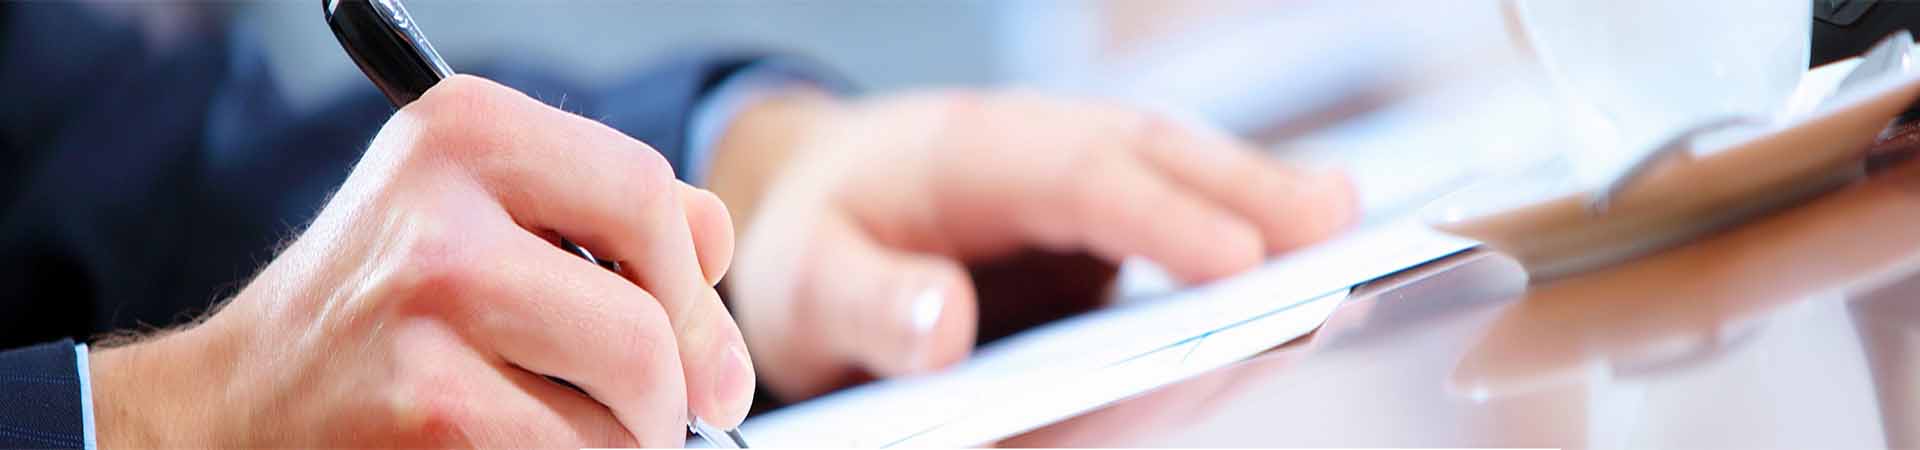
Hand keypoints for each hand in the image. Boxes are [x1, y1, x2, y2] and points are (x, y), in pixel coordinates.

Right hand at [86, 75, 752, 446]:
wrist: (236, 404)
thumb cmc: (386, 310)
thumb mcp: (480, 214)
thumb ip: (610, 218)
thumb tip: (717, 273)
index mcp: (466, 132)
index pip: (647, 197)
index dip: (697, 294)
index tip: (707, 357)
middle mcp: (440, 216)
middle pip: (649, 332)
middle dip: (671, 398)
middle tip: (659, 420)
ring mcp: (426, 322)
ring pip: (624, 415)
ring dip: (619, 445)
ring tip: (557, 430)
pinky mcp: (427, 417)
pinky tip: (506, 449)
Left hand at [709, 89, 1356, 399]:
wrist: (815, 206)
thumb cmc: (814, 247)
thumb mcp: (804, 282)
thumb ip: (864, 305)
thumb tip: (940, 331)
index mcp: (960, 152)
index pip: (1071, 176)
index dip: (1157, 217)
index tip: (1237, 257)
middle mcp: (1035, 144)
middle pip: (1152, 153)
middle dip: (1245, 191)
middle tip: (1339, 232)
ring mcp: (1077, 171)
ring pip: (1179, 172)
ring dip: (1262, 206)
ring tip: (1347, 250)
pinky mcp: (1103, 213)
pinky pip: (1174, 216)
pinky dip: (1236, 240)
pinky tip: (1290, 285)